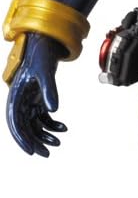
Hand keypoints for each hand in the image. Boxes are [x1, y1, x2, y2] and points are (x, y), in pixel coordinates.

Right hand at [6, 33, 67, 156]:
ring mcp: (28, 100)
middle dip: (34, 141)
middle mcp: (20, 99)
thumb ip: (49, 90)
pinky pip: (42, 117)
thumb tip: (54, 109)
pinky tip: (63, 128)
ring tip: (57, 142)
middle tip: (46, 153)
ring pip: (33, 124)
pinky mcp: (37, 99)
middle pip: (24, 126)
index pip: (14, 121)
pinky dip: (52, 124)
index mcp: (16, 94)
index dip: (21, 137)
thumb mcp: (45, 71)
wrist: (45, 44)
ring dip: (44, 134)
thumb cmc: (41, 55)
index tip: (31, 150)